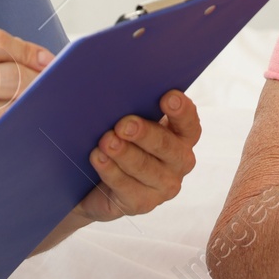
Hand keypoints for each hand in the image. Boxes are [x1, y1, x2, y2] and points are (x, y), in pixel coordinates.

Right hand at [0, 28, 53, 201]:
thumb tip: (37, 61)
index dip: (28, 51)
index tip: (46, 62)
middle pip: (11, 74)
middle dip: (39, 85)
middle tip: (51, 94)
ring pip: (14, 106)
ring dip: (32, 113)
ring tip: (34, 118)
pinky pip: (7, 136)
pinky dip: (19, 137)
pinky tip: (18, 140)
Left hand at [76, 90, 200, 222]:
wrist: (89, 181)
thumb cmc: (112, 137)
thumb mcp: (122, 117)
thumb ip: (126, 100)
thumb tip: (104, 74)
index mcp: (180, 134)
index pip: (189, 122)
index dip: (181, 110)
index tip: (166, 97)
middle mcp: (179, 160)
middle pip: (169, 146)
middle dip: (146, 134)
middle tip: (123, 124)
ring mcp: (164, 185)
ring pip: (147, 169)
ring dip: (125, 154)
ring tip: (105, 141)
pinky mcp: (143, 204)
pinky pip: (129, 189)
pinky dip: (111, 172)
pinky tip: (98, 158)